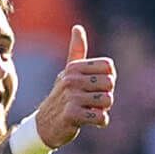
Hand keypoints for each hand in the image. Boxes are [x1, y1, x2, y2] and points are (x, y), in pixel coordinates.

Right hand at [33, 25, 115, 148]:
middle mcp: (71, 79)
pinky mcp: (72, 114)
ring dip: (103, 110)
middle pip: (110, 83)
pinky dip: (101, 122)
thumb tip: (77, 27)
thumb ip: (76, 51)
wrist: (45, 126)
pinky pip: (101, 117)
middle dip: (106, 96)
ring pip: (107, 101)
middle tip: (92, 102)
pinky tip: (91, 121)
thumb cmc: (62, 96)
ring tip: (90, 111)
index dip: (108, 79)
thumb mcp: (68, 72)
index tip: (96, 87)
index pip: (108, 67)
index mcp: (74, 67)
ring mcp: (71, 96)